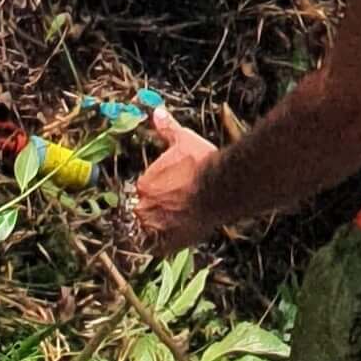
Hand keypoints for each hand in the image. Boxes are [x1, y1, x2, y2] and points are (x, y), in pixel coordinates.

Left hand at [133, 105, 218, 252]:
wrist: (221, 187)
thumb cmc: (201, 163)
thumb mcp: (183, 140)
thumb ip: (167, 129)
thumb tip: (157, 112)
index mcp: (143, 185)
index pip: (139, 191)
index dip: (150, 190)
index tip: (162, 189)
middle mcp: (144, 208)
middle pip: (140, 211)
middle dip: (150, 209)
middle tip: (168, 205)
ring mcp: (157, 228)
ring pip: (147, 231)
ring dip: (154, 228)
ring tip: (169, 223)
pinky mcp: (171, 244)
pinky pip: (158, 248)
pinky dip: (161, 245)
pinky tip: (169, 240)